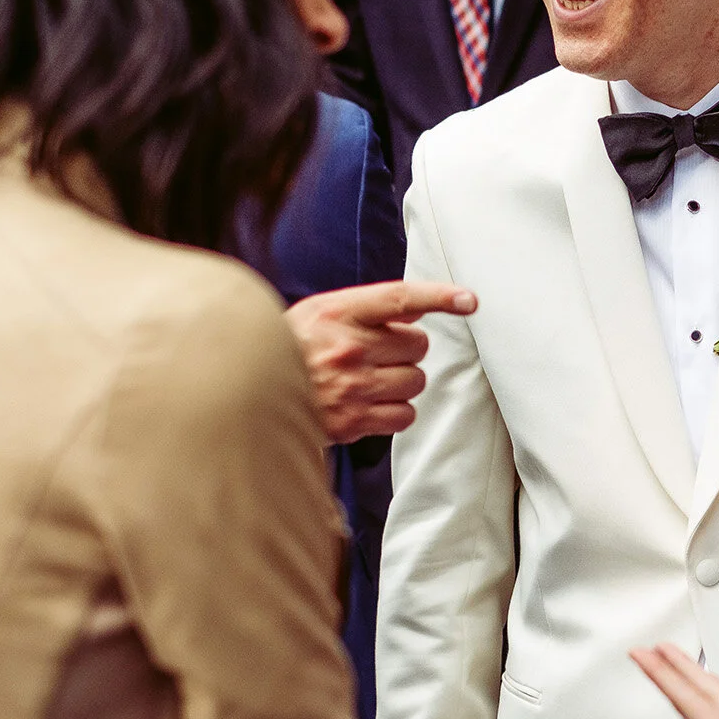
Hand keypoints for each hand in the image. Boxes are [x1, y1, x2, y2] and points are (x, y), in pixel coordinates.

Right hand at [284, 280, 476, 443]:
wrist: (249, 392)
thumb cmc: (291, 349)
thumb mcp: (319, 313)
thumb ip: (367, 308)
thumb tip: (416, 308)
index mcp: (338, 312)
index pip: (401, 298)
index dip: (440, 297)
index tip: (469, 301)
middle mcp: (348, 348)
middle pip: (418, 345)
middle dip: (406, 350)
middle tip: (380, 354)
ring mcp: (352, 387)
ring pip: (415, 381)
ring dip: (402, 381)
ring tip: (371, 380)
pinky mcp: (354, 421)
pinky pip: (405, 414)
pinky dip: (395, 411)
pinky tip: (371, 404)